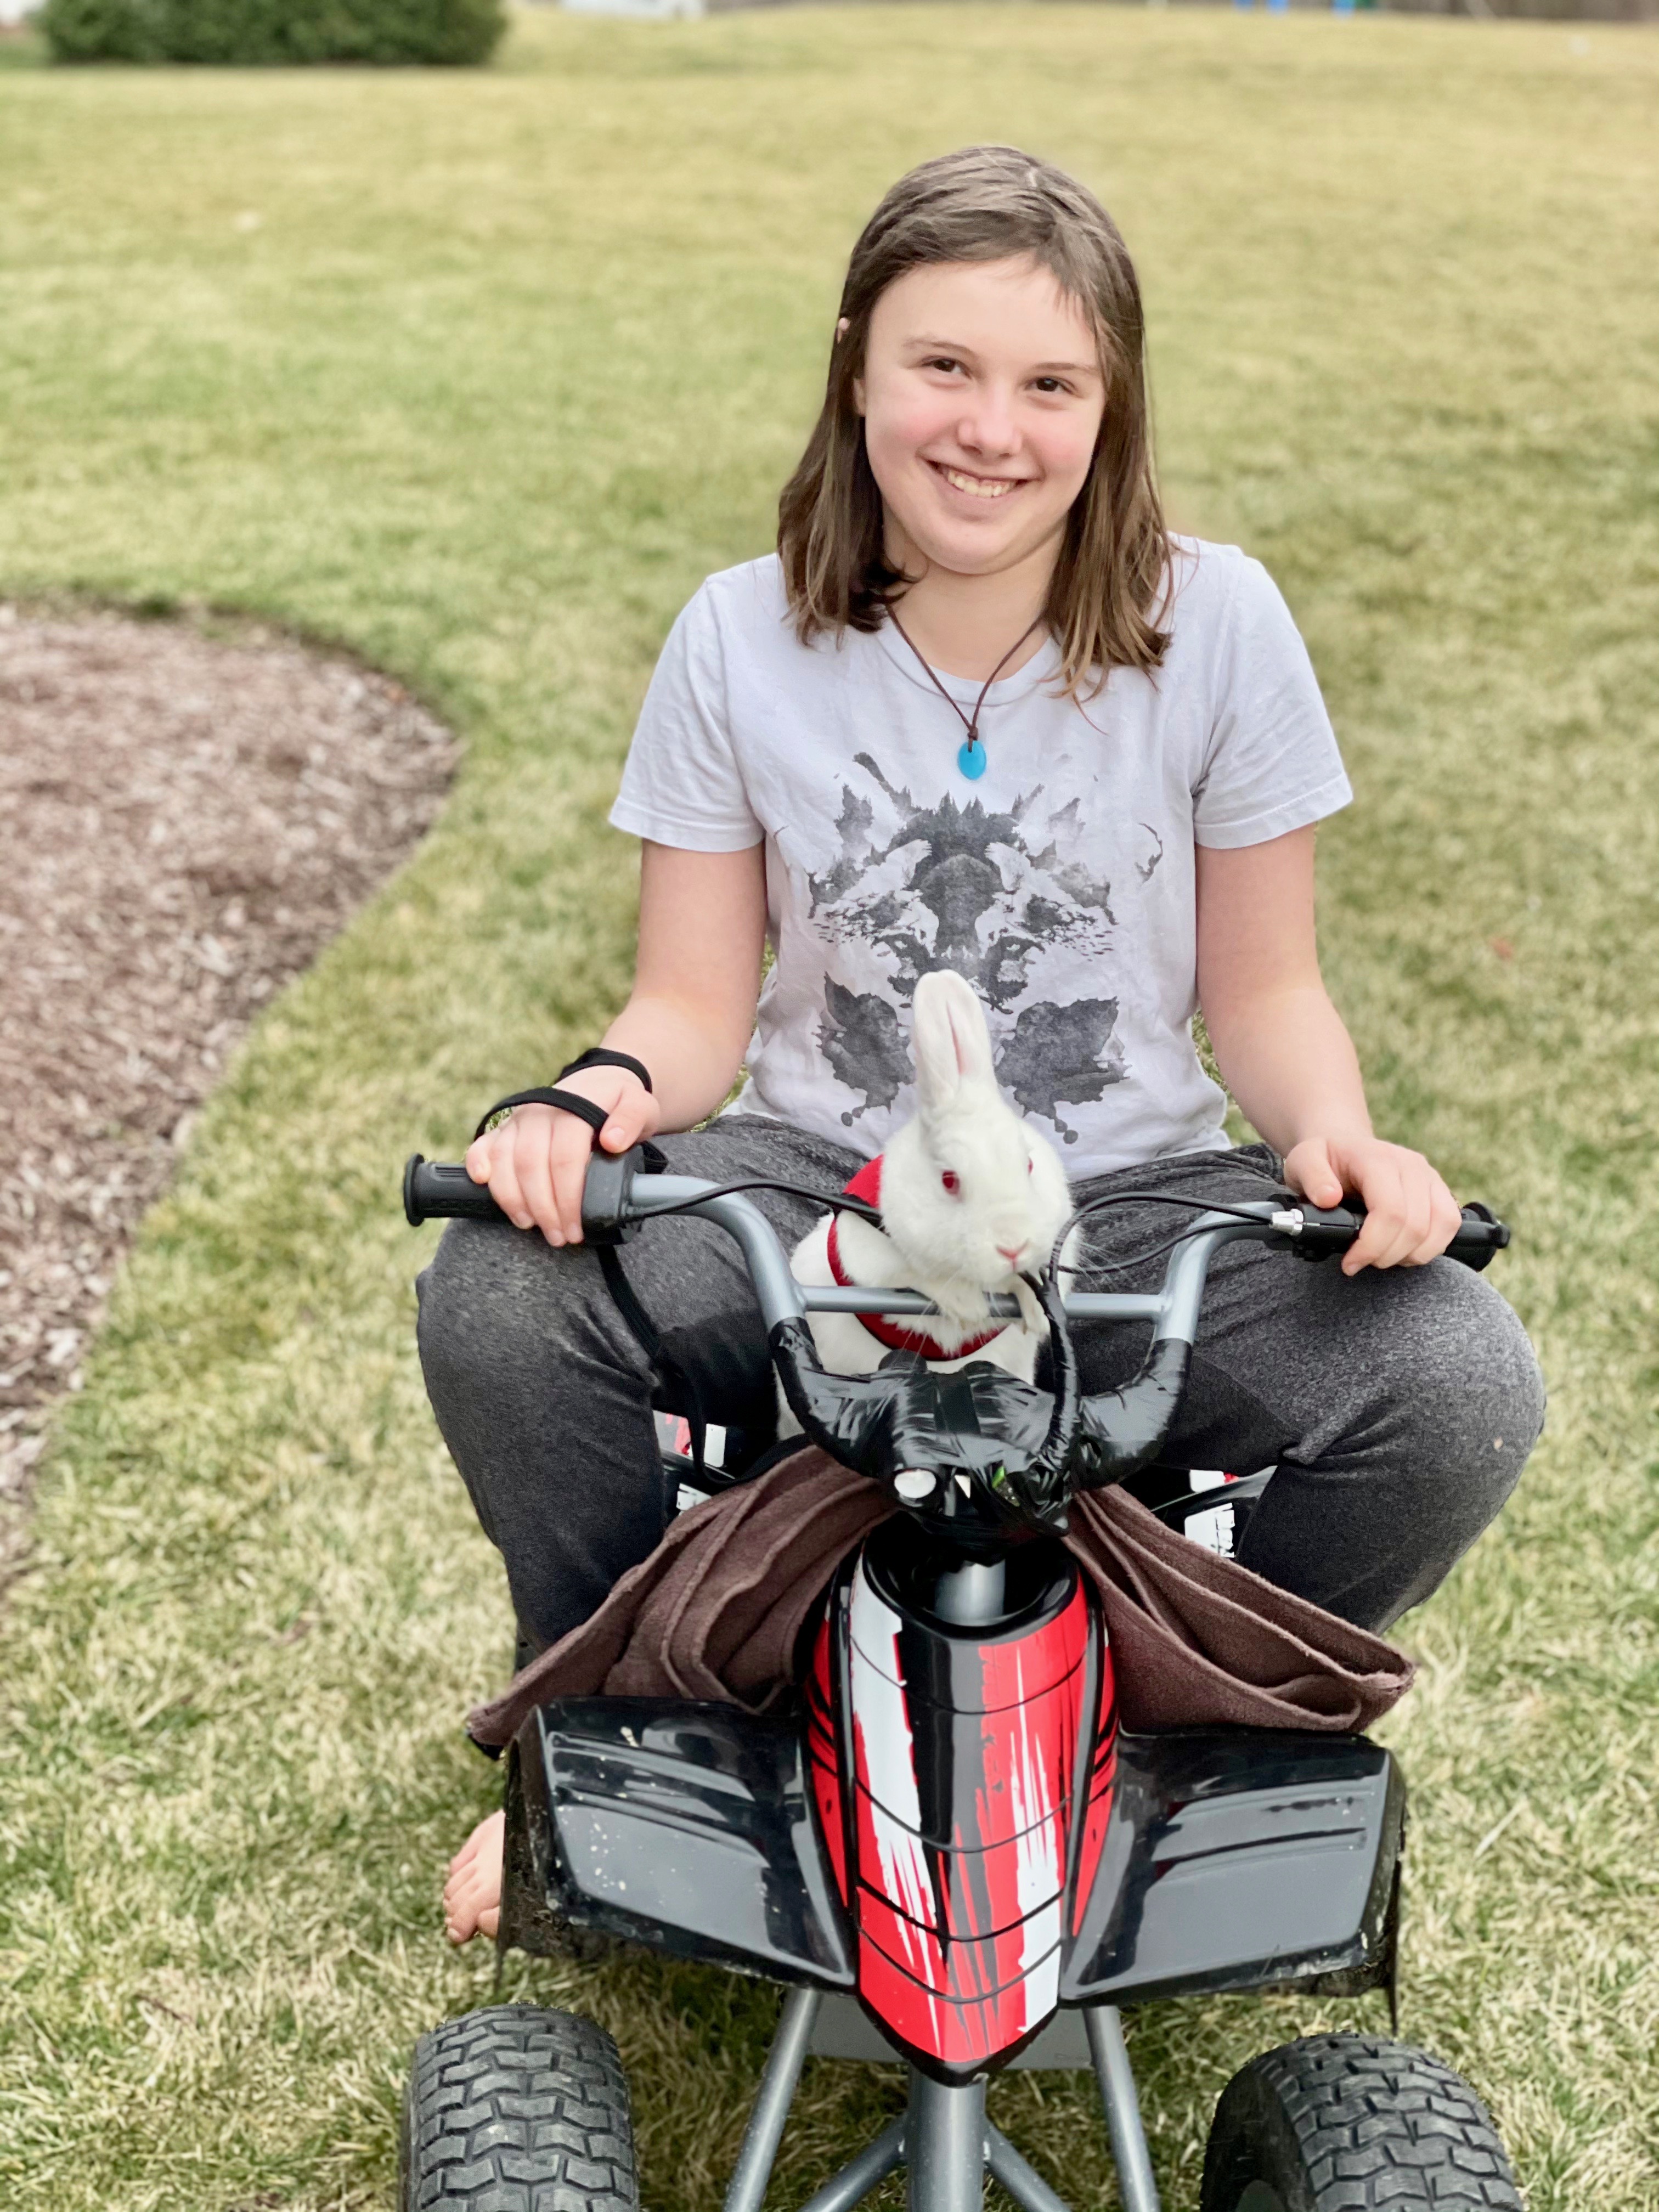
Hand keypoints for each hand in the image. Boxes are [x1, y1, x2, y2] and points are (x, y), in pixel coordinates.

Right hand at [463, 1066, 660, 1245]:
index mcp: (573, 1107)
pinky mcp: (505, 1127)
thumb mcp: (641, 1105)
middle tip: (557, 1236)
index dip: (567, 1198)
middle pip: (530, 1165)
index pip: (564, 1158)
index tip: (575, 1227)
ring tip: (528, 1224)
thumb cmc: (619, 1101)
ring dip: (512, 1198)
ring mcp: (519, 1119)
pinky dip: (477, 1163)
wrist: (599, 1082)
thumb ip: (632, 1119)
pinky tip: (482, 1183)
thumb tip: (613, 1140)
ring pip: (503, 1159)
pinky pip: (483, 1144)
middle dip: (542, 1208)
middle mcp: (540, 1112)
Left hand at [1282, 1133, 1462, 1275]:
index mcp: (1378, 1158)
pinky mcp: (1440, 1190)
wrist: (1344, 1148)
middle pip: (1415, 1226)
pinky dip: (1430, 1247)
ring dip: (1411, 1254)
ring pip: (1440, 1228)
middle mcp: (1411, 1165)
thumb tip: (1329, 1198)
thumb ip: (1311, 1176)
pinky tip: (1404, 1250)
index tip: (1350, 1262)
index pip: (1391, 1211)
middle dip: (1386, 1256)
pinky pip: (1450, 1224)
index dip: (1372, 1246)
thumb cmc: (1324, 1159)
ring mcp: (1430, 1177)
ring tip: (1382, 1256)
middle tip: (1362, 1261)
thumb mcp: (1303, 1160)